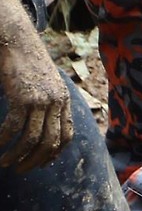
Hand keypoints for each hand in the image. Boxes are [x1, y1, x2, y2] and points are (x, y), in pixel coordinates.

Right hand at [0, 38, 72, 172]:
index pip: (67, 134)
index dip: (54, 152)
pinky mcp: (24, 98)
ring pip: (32, 139)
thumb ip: (47, 101)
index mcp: (64, 100)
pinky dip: (4, 141)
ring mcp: (41, 100)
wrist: (18, 40)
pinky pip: (13, 128)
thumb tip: (40, 121)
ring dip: (17, 155)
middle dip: (35, 160)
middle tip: (21, 170)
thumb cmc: (26, 62)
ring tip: (5, 164)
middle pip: (51, 142)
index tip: (41, 163)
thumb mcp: (44, 83)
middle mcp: (56, 102)